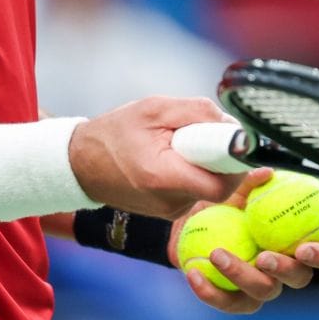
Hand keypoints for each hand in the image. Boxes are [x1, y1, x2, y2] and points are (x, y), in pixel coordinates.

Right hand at [68, 96, 244, 217]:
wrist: (81, 164)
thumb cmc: (116, 132)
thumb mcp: (155, 108)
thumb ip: (197, 112)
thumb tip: (232, 125)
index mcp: (164, 178)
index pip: (222, 184)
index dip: (237, 163)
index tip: (237, 140)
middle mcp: (170, 203)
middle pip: (220, 185)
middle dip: (224, 158)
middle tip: (208, 133)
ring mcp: (171, 211)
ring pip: (210, 187)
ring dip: (208, 163)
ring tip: (183, 142)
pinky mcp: (171, 211)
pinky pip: (198, 189)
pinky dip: (196, 171)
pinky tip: (176, 155)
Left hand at [170, 168, 318, 314]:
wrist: (193, 228)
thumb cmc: (225, 205)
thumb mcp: (234, 190)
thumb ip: (250, 183)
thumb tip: (266, 173)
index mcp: (298, 241)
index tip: (303, 248)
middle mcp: (287, 268)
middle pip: (300, 278)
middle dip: (285, 270)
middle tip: (263, 257)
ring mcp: (262, 287)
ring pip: (263, 291)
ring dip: (241, 275)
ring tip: (217, 254)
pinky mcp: (236, 300)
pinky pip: (227, 301)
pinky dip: (210, 290)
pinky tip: (194, 273)